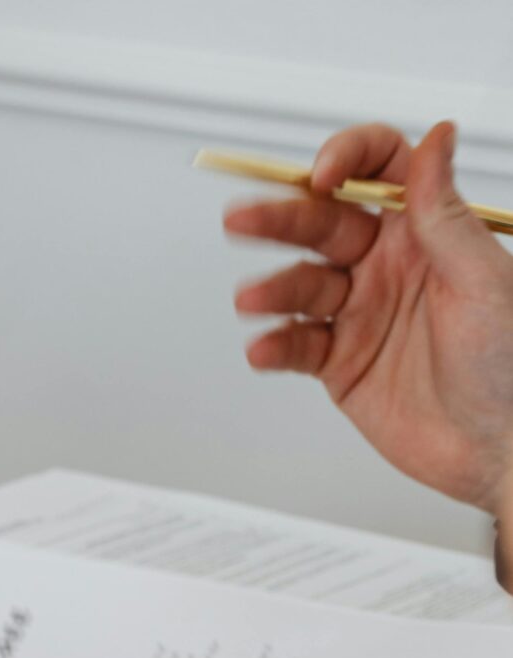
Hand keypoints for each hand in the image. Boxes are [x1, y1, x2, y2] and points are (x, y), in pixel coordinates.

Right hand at [226, 121, 512, 507]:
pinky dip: (276, 347)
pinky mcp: (341, 364)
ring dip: (273, 288)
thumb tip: (437, 137)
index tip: (322, 174)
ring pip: (302, 285)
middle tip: (244, 218)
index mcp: (426, 230)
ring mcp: (361, 313)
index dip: (347, 159)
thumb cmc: (509, 363)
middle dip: (281, 218)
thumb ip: (444, 213)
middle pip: (323, 223)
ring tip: (252, 299)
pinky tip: (264, 348)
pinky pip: (298, 346)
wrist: (499, 447)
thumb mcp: (484, 278)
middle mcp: (388, 264)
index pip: (379, 171)